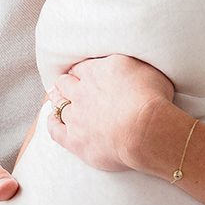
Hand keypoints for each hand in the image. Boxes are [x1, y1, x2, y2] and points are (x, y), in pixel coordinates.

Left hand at [46, 55, 174, 170]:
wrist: (145, 131)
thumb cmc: (152, 98)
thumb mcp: (145, 68)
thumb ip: (129, 64)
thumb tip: (125, 64)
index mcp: (96, 71)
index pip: (81, 68)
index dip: (81, 72)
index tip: (83, 75)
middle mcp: (81, 91)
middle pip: (65, 83)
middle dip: (66, 84)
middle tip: (68, 86)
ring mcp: (76, 116)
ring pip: (59, 105)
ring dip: (59, 102)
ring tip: (60, 102)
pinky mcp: (75, 140)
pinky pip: (55, 130)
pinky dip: (52, 124)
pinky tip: (52, 121)